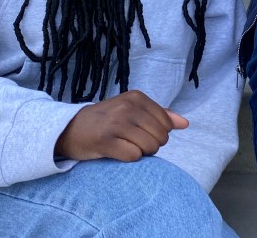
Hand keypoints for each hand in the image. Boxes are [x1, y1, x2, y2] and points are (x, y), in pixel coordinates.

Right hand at [54, 90, 188, 161]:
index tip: (139, 131)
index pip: (167, 124)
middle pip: (160, 138)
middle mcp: (127, 107)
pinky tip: (116, 151)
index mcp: (136, 97)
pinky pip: (134, 156)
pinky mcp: (106, 141)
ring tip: (124, 145)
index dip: (157, 134)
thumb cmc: (106, 120)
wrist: (70, 128)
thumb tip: (185, 124)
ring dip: (140, 152)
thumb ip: (160, 116)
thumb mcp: (132, 111)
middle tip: (131, 140)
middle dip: (150, 145)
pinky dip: (128, 158)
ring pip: (150, 148)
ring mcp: (116, 123)